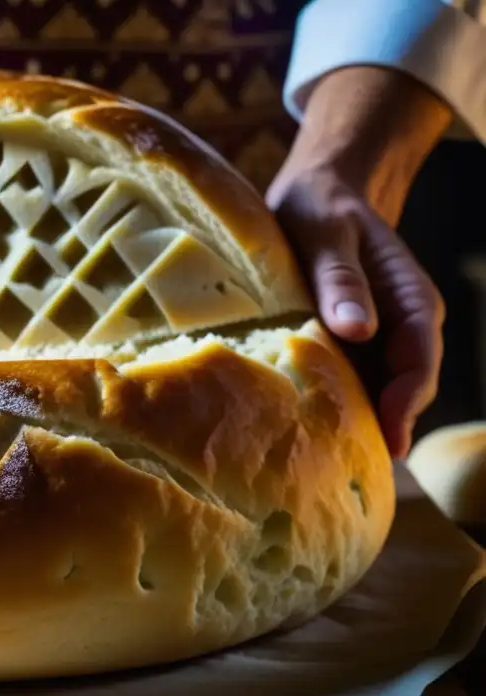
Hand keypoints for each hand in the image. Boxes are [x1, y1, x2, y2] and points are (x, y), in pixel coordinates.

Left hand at [267, 161, 443, 458]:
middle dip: (379, 430)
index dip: (405, 403)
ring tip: (325, 467)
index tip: (387, 437)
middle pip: (400, 390)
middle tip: (348, 472)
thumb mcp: (325, 233)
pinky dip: (332, 407)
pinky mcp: (345, 345)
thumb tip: (359, 330)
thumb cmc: (321, 207)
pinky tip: (306, 434)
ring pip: (374, 393)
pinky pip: (347, 383)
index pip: (418, 362)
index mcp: (410, 300)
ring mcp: (374, 339)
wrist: (314, 193)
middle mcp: (399, 326)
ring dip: (355, 426)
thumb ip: (340, 278)